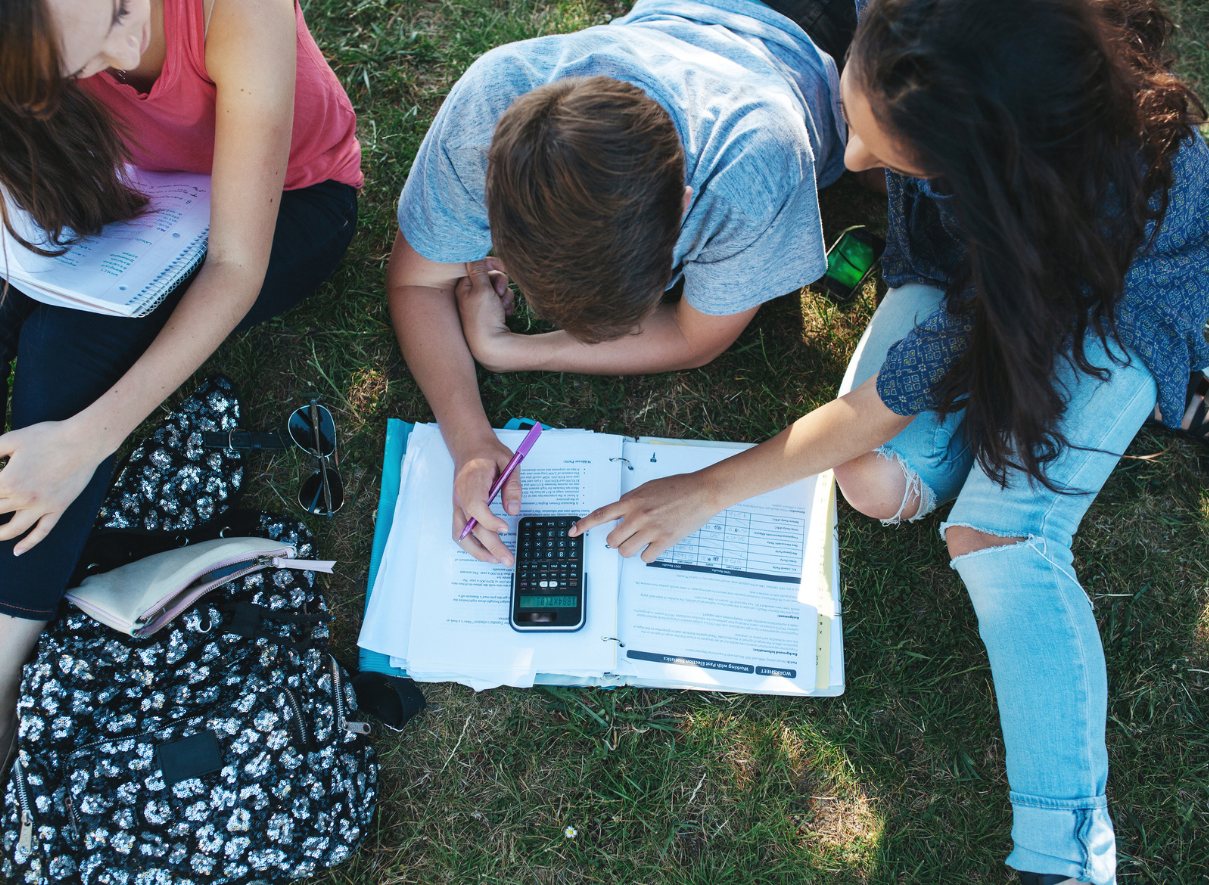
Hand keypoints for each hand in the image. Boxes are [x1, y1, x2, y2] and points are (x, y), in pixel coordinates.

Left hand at [0, 419, 107, 554]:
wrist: (84, 441)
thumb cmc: (48, 436)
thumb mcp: (12, 439)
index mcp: (8, 480)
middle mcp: (22, 498)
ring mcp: (42, 506)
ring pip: (13, 529)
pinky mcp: (57, 508)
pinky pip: (42, 531)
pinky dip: (28, 543)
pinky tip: (17, 551)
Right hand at [452, 436, 522, 565]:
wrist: (469, 447)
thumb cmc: (488, 453)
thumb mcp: (508, 461)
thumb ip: (512, 485)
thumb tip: (514, 510)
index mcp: (472, 481)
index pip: (476, 506)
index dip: (489, 521)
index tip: (505, 529)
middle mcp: (460, 496)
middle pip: (472, 526)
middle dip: (491, 546)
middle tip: (508, 559)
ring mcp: (457, 504)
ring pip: (461, 534)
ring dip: (477, 551)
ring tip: (496, 560)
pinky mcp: (458, 510)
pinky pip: (459, 532)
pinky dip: (470, 545)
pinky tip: (485, 552)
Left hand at [455, 258, 517, 371]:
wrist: (492, 347)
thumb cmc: (484, 318)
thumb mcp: (481, 289)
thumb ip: (478, 270)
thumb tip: (471, 252)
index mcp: (463, 286)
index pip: (477, 266)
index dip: (491, 264)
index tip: (502, 266)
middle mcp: (470, 294)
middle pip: (489, 276)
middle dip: (500, 282)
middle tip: (499, 292)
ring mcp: (481, 305)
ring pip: (498, 289)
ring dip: (505, 295)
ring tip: (503, 306)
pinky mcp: (490, 313)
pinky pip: (501, 301)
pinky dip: (506, 304)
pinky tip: (505, 313)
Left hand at [570, 471, 720, 562]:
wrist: (703, 491)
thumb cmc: (679, 487)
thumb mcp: (649, 487)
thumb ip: (632, 499)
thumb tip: (620, 511)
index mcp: (632, 500)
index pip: (601, 514)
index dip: (584, 525)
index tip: (572, 532)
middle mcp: (638, 515)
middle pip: (611, 540)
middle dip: (616, 541)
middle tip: (626, 537)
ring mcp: (651, 529)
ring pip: (625, 552)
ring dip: (630, 549)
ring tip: (641, 541)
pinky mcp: (665, 540)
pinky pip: (646, 557)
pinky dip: (648, 555)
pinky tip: (655, 546)